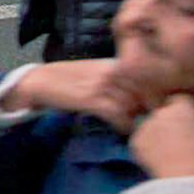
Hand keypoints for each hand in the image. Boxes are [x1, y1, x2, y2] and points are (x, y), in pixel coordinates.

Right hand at [5, 60, 143, 132]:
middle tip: (146, 120)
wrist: (39, 82)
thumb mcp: (94, 71)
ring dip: (136, 119)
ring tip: (134, 127)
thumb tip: (139, 95)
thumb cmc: (67, 78)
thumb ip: (116, 79)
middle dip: (146, 108)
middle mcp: (112, 72)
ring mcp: (103, 86)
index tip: (153, 107)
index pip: (147, 80)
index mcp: (114, 63)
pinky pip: (118, 116)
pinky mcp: (93, 100)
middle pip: (144, 94)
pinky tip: (121, 129)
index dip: (153, 95)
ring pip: (133, 106)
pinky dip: (123, 125)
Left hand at [131, 94, 193, 179]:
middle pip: (163, 113)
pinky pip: (141, 142)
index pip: (181, 101)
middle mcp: (161, 112)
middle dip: (169, 123)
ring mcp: (145, 126)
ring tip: (170, 154)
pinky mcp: (135, 142)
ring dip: (157, 136)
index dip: (185, 113)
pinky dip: (147, 149)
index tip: (189, 124)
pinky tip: (159, 161)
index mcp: (183, 107)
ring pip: (150, 127)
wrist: (186, 181)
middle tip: (179, 141)